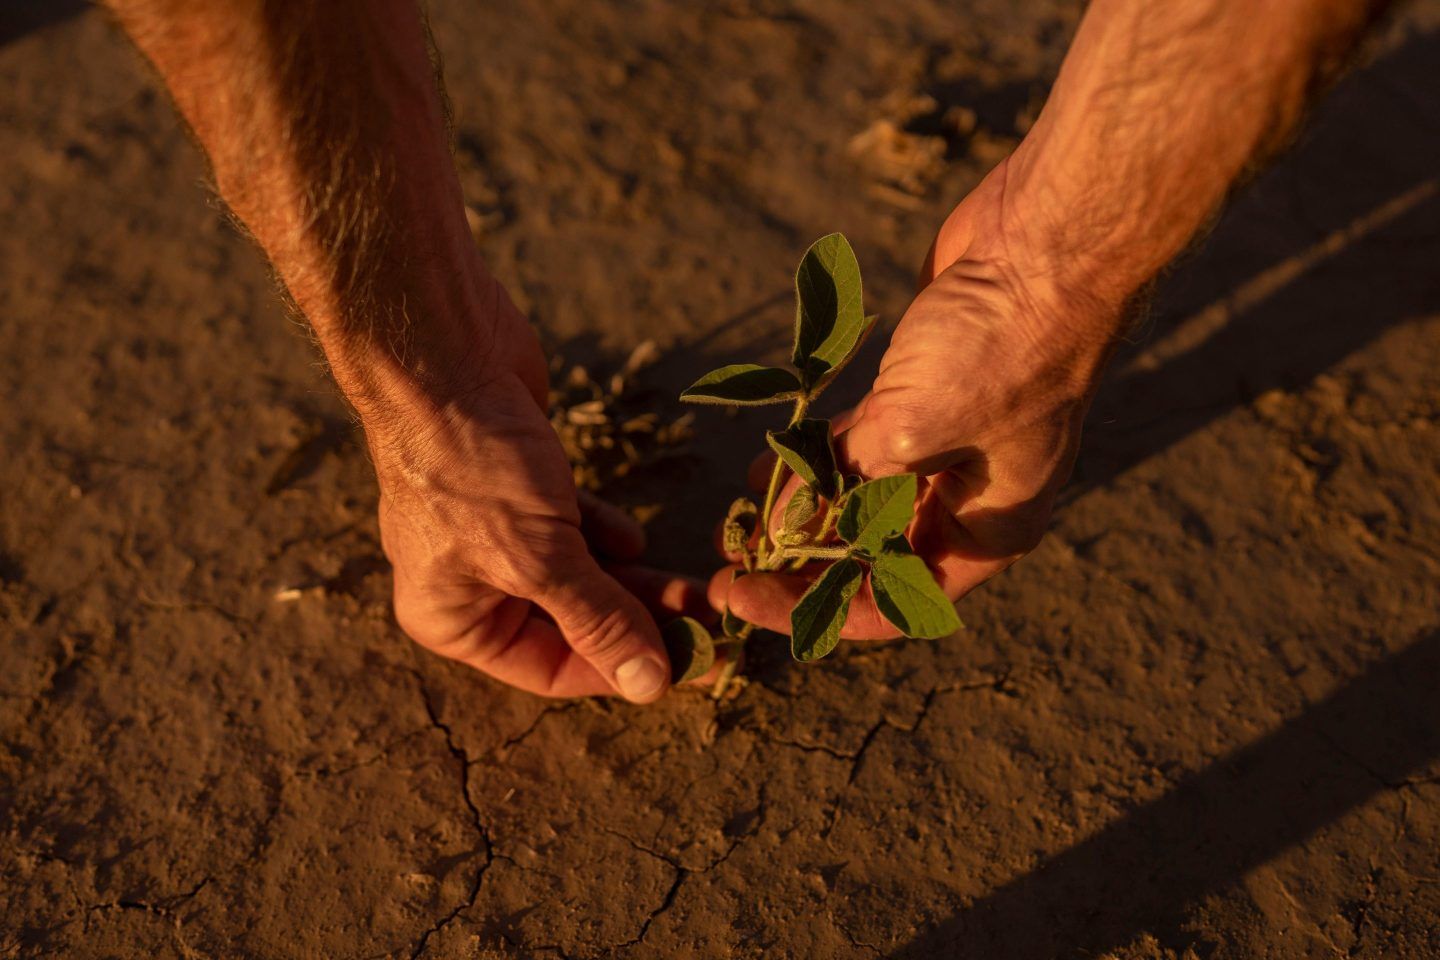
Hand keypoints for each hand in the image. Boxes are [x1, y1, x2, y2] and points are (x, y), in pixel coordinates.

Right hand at [371, 298, 697, 699]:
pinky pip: (573, 528)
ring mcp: (495, 531)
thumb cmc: (471, 465)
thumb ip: (597, 620)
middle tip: (710, 624)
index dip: (622, 670)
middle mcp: (470, 583)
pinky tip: (639, 537)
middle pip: (571, 623)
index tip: (691, 665)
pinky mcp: (522, 485)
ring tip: (695, 586)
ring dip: (634, 581)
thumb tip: (649, 687)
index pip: (553, 670)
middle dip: (638, 622)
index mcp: (453, 620)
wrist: (441, 353)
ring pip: (580, 574)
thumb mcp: (538, 557)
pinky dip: (607, 534)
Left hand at [711, 159, 1124, 637]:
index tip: (745, 597)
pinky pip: (859, 447)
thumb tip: (779, 528)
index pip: (894, 602)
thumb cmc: (1002, 349)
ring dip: (801, 512)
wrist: (1047, 245)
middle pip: (872, 557)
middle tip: (728, 564)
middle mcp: (969, 501)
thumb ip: (848, 484)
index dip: (815, 608)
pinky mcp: (923, 395)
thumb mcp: (915, 431)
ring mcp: (947, 446)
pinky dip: (814, 460)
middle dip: (800, 563)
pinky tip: (765, 466)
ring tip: (737, 520)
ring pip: (861, 500)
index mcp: (987, 532)